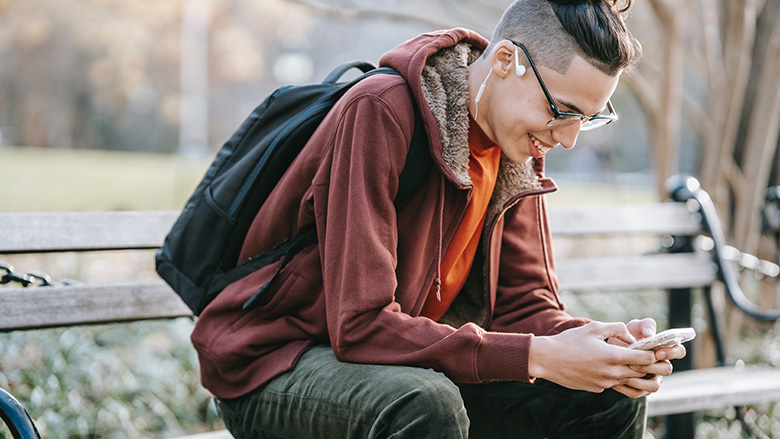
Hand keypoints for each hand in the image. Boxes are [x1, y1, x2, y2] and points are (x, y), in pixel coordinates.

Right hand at [529, 321, 657, 392]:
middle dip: (647, 365)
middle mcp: (612, 373)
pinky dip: (615, 376)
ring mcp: (605, 383)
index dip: (653, 353)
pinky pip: (613, 384)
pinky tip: (605, 366)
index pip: (646, 359)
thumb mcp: (594, 327)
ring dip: (631, 372)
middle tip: (648, 356)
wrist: (547, 360)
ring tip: (627, 361)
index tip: (653, 347)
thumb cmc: (569, 341)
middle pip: (641, 372)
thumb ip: (617, 328)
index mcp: (614, 356)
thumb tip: (630, 337)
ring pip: (628, 380)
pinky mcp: (597, 389)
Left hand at [608, 318, 687, 397]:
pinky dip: (628, 388)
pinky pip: (639, 393)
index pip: (679, 351)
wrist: (608, 352)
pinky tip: (617, 381)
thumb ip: (645, 326)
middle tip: (635, 364)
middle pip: (667, 369)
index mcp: (664, 349)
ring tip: (624, 374)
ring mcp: (653, 378)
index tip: (658, 352)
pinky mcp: (641, 389)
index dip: (672, 353)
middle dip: (651, 367)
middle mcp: (661, 365)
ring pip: (655, 386)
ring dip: (640, 381)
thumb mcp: (634, 327)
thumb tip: (650, 334)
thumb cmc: (627, 338)